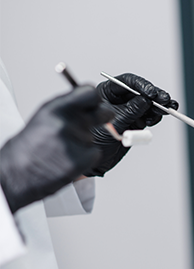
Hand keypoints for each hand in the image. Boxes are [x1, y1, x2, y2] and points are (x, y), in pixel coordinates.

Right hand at [0, 86, 112, 213]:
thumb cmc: (28, 147)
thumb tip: (90, 102)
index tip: (96, 102)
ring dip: (84, 143)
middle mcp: (66, 123)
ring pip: (93, 136)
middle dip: (104, 115)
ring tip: (63, 150)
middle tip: (102, 119)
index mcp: (55, 109)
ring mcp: (74, 142)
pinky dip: (86, 158)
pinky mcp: (80, 160)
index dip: (95, 98)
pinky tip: (68, 161)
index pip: (90, 93)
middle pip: (103, 112)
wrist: (14, 174)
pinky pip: (94, 154)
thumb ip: (67, 108)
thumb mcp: (44, 117)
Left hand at [82, 73, 178, 176]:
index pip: (127, 82)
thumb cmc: (97, 140)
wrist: (99, 159)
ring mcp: (129, 109)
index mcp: (107, 93)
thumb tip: (144, 100)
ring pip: (148, 103)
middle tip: (165, 100)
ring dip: (157, 106)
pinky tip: (156, 118)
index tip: (152, 94)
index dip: (141, 85)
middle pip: (140, 91)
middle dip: (155, 96)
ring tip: (165, 110)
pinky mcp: (136, 120)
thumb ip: (130, 111)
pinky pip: (149, 115)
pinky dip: (155, 116)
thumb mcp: (114, 123)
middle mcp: (119, 99)